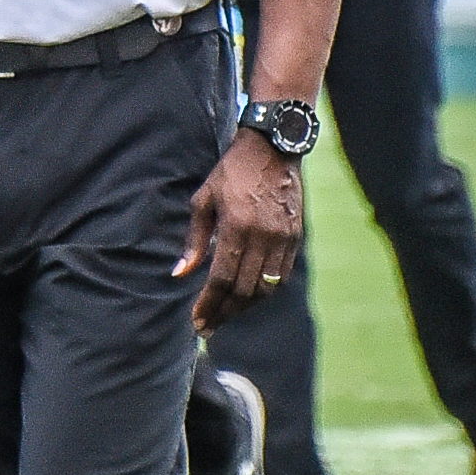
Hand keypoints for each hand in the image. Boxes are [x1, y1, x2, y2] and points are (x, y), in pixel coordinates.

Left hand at [177, 132, 303, 332]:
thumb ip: (194, 240)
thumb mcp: (204, 199)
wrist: (273, 147)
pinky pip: (281, 276)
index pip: (222, 279)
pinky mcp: (295, 237)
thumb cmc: (231, 171)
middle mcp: (264, 236)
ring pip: (265, 288)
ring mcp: (283, 238)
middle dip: (224, 313)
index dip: (209, 304)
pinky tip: (248, 297)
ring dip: (244, 307)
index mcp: (237, 226)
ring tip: (225, 315)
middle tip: (207, 327)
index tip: (197, 322)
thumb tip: (180, 275)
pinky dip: (264, 292)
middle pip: (245, 290)